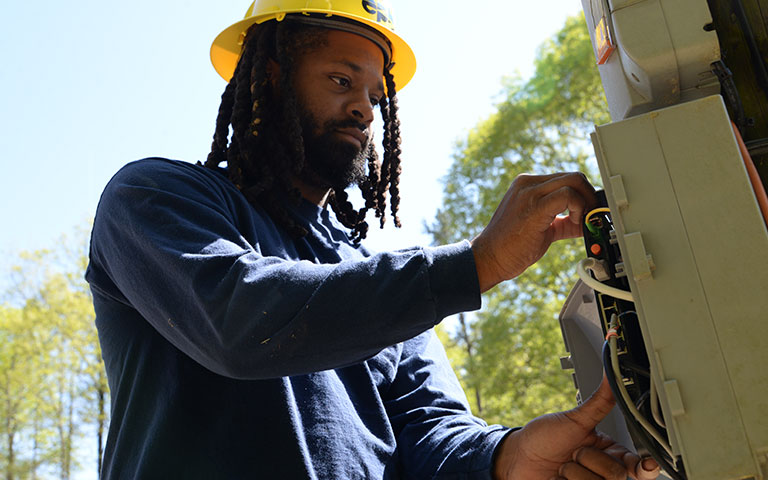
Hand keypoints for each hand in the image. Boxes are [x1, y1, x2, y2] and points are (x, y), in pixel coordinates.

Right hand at [470, 172, 595, 291]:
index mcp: (528, 185)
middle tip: (592, 217)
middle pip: (574, 176)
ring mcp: (530, 193)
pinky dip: (579, 208)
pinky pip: (568, 195)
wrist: (488, 258)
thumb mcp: (542, 227)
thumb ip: (562, 221)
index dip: (584, 195)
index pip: (567, 178)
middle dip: (590, 196)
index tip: (589, 213)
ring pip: (574, 181)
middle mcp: (528, 184)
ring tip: (583, 222)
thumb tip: (586, 222)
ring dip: (587, 202)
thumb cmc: (511, 246)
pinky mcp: (534, 207)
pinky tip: (576, 224)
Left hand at [493, 376, 660, 479]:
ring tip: (563, 466)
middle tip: (574, 452)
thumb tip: (612, 374)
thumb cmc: (544, 438)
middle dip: (590, 459)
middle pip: (618, 475)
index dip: (644, 467)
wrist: (518, 457)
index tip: (643, 465)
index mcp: (609, 452)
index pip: (638, 465)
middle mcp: (602, 471)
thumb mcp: (574, 420)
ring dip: (575, 472)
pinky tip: (559, 478)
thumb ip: (599, 402)